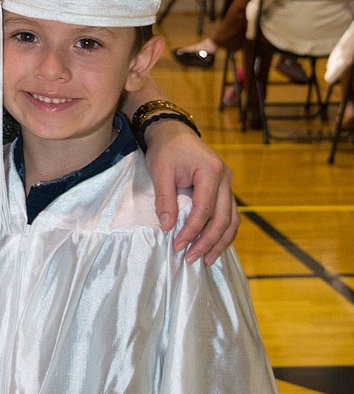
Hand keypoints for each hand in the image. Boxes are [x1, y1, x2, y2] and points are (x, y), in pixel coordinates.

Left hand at [143, 119, 238, 263]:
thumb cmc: (166, 150)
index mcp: (211, 171)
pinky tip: (213, 246)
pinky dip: (223, 232)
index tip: (178, 246)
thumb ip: (165, 199)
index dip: (192, 231)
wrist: (174, 132)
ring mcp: (228, 184)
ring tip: (207, 260)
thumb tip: (168, 227)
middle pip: (223, 218)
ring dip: (220, 242)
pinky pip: (229, 215)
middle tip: (191, 259)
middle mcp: (226, 179)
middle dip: (207, 242)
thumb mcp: (160, 171)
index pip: (205, 209)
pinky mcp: (225, 190)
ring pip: (232, 220)